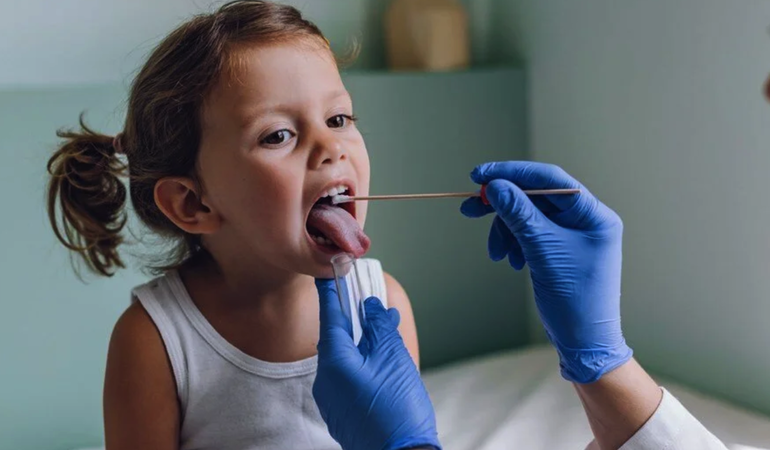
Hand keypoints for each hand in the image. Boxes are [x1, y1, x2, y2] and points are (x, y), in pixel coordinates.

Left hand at [313, 279, 440, 449]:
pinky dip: (363, 366)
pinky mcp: (342, 414)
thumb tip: (370, 307)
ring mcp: (332, 401)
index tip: (329, 274)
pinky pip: (348, 380)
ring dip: (363, 345)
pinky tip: (383, 364)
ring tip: (387, 335)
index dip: (331, 293)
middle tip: (372, 305)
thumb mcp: (393, 358)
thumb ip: (379, 327)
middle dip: (356, 322)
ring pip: (345, 361)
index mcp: (334, 363)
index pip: (330, 318)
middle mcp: (326, 381)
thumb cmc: (398, 410)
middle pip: (338, 340)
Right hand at [461, 161, 632, 383]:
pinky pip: (529, 234)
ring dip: (506, 230)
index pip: (550, 179)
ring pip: (528, 217)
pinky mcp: (559, 250)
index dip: (513, 173)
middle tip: (471, 207)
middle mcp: (585, 220)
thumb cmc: (574, 300)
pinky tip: (510, 261)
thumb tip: (497, 186)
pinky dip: (514, 243)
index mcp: (593, 215)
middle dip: (503, 204)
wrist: (583, 342)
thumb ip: (520, 215)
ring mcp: (573, 236)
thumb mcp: (543, 252)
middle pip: (536, 197)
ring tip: (496, 254)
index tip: (480, 176)